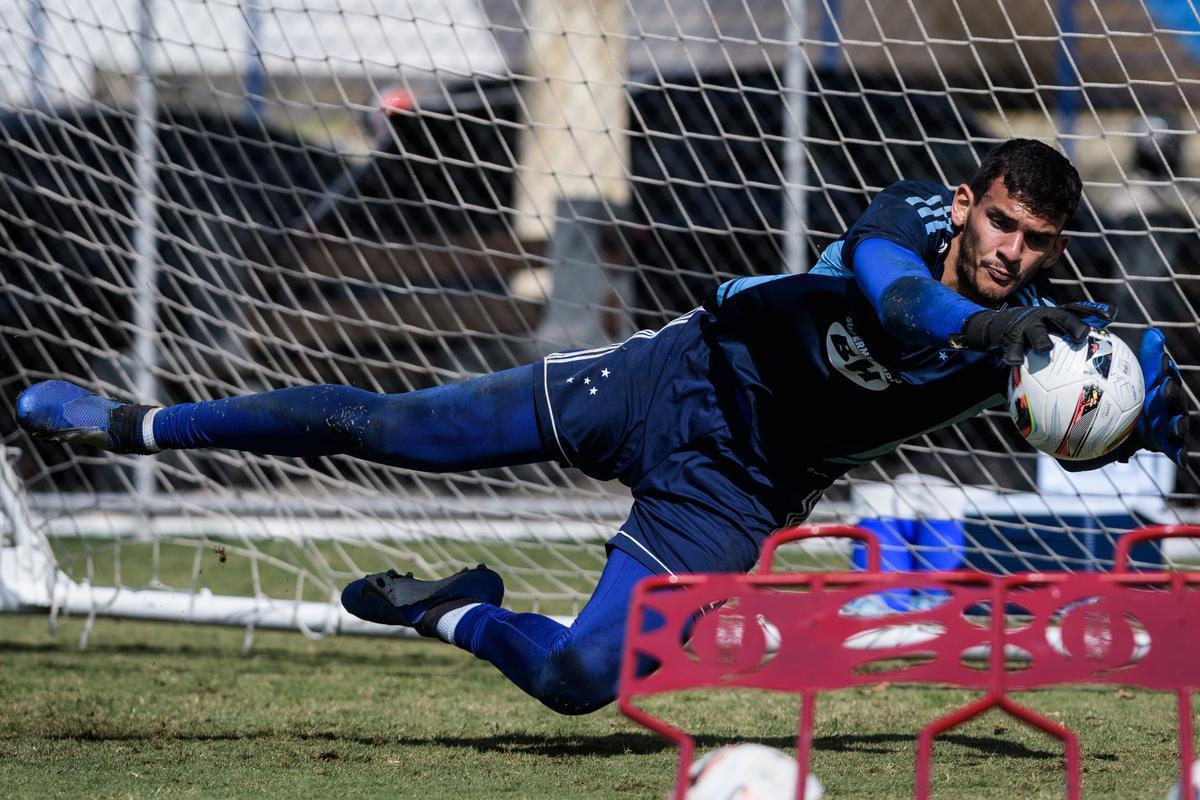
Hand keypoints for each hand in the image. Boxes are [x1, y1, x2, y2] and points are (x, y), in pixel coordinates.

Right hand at [955, 301, 1116, 365]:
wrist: (999, 325)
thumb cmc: (1033, 332)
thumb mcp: (1051, 331)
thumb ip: (1071, 342)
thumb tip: (1101, 362)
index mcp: (1057, 315)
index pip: (1079, 310)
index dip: (1095, 311)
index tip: (1110, 316)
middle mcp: (1044, 316)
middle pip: (1061, 317)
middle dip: (1072, 324)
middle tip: (1082, 335)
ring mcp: (1027, 326)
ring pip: (1036, 332)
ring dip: (1042, 340)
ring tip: (1045, 349)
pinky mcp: (1010, 336)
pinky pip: (1013, 348)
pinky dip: (1014, 355)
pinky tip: (1014, 364)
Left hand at [1133, 328, 1189, 466]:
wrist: (1126, 423)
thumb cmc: (1131, 395)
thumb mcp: (1135, 377)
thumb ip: (1146, 357)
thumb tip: (1154, 331)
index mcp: (1161, 384)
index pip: (1164, 373)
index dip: (1163, 367)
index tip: (1158, 361)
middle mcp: (1170, 403)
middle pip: (1173, 397)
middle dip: (1172, 393)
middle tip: (1164, 388)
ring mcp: (1172, 423)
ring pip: (1178, 423)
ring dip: (1177, 424)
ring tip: (1174, 426)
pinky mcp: (1170, 442)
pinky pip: (1176, 450)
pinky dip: (1179, 455)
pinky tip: (1181, 463)